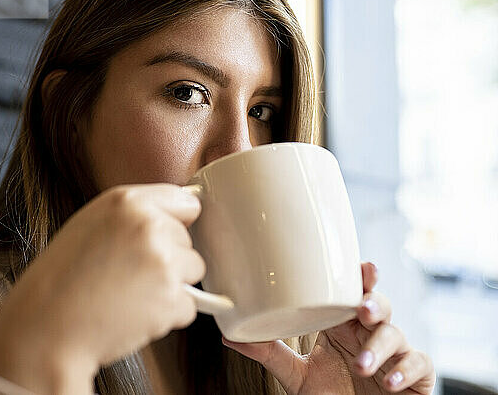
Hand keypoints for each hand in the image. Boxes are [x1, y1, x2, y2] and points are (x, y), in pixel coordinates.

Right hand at [0, 183, 204, 393]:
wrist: (46, 328)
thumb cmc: (64, 278)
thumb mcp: (92, 223)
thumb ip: (134, 215)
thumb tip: (179, 218)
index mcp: (128, 202)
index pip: (186, 202)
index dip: (176, 222)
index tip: (162, 238)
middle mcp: (150, 226)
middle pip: (189, 241)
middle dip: (169, 258)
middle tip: (128, 274)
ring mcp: (163, 262)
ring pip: (194, 272)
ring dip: (172, 286)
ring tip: (131, 294)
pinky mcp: (171, 299)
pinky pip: (189, 305)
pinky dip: (169, 315)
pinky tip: (135, 314)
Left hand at [222, 262, 435, 393]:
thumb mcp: (296, 376)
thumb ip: (268, 354)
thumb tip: (229, 336)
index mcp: (344, 326)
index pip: (353, 293)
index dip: (361, 278)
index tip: (362, 267)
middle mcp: (369, 334)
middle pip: (379, 305)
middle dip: (374, 302)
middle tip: (362, 308)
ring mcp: (394, 352)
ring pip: (396, 333)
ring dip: (380, 347)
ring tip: (362, 365)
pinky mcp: (415, 375)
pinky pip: (419, 363)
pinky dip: (405, 369)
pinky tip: (389, 380)